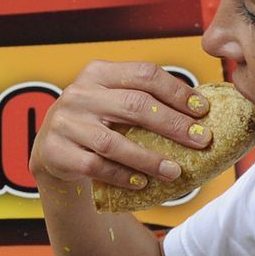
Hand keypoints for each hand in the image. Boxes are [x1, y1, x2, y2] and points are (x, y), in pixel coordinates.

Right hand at [31, 62, 213, 191]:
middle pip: (135, 105)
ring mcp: (65, 122)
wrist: (52, 149)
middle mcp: (80, 93)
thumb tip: (199, 112)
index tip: (202, 110)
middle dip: (173, 124)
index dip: (177, 91)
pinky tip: (142, 183)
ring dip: (149, 158)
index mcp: (98, 72)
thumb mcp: (113, 101)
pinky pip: (96, 167)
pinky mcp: (55, 151)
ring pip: (114, 142)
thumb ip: (145, 100)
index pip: (144, 74)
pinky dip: (122, 176)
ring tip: (175, 171)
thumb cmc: (96, 123)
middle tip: (201, 140)